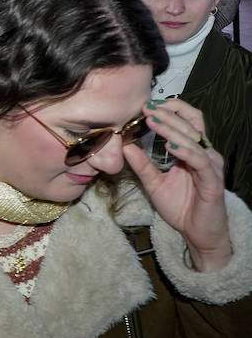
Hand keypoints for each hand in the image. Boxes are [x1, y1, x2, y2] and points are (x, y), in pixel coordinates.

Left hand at [125, 98, 231, 269]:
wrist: (196, 232)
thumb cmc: (181, 206)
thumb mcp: (154, 182)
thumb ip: (142, 164)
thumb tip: (125, 145)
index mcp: (193, 152)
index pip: (188, 122)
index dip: (171, 110)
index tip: (147, 105)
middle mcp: (205, 154)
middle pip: (192, 125)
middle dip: (168, 114)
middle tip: (147, 106)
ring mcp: (210, 167)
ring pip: (194, 140)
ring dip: (172, 129)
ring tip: (152, 121)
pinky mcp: (212, 182)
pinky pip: (200, 162)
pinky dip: (185, 151)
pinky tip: (170, 146)